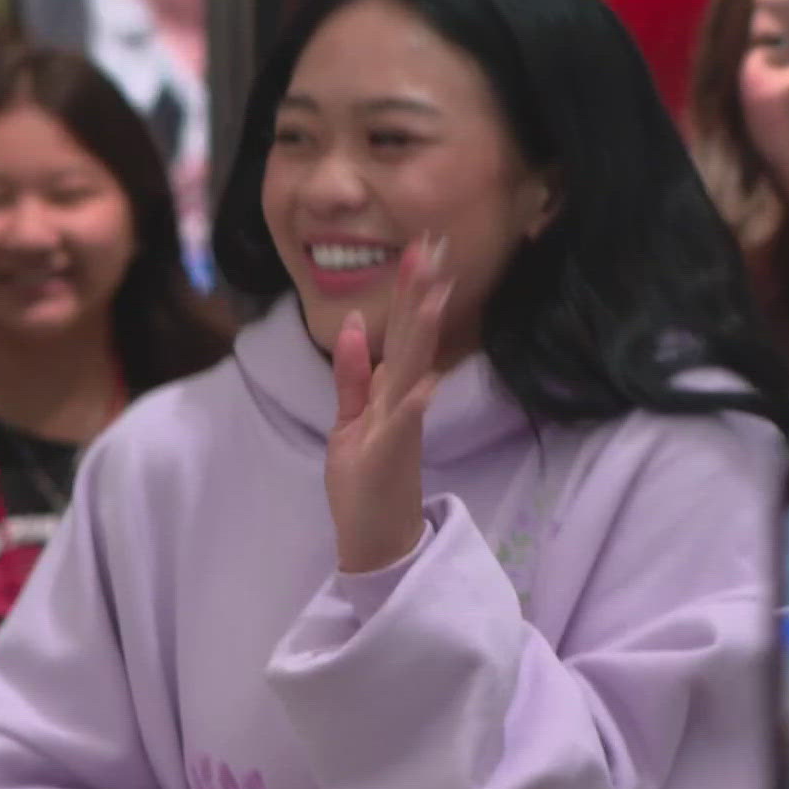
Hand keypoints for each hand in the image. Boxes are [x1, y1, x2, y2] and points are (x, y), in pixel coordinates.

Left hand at [325, 234, 451, 573]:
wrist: (377, 543)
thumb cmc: (366, 484)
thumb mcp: (351, 421)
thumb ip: (353, 375)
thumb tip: (352, 324)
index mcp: (391, 393)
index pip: (402, 332)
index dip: (410, 289)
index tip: (421, 245)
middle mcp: (403, 403)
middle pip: (413, 339)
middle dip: (422, 292)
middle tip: (435, 244)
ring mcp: (400, 429)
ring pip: (412, 371)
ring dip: (424, 334)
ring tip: (436, 294)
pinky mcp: (391, 457)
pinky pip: (405, 426)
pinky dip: (415, 404)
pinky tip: (427, 382)